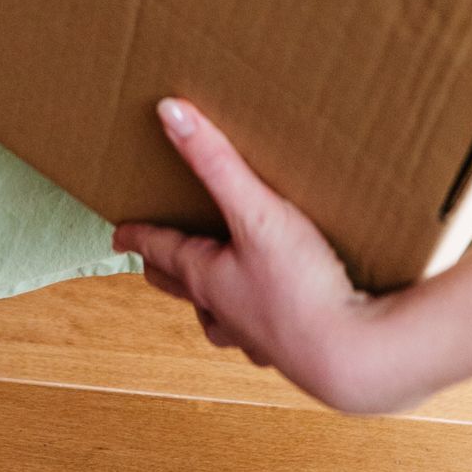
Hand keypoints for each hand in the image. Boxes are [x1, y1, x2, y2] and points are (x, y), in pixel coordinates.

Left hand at [113, 100, 394, 413]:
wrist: (352, 357)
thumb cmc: (302, 286)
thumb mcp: (258, 213)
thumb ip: (217, 163)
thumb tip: (171, 114)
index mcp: (207, 277)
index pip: (162, 250)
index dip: (139, 237)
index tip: (119, 235)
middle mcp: (223, 311)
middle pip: (182, 286)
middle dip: (164, 270)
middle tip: (151, 261)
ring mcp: (255, 337)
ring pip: (217, 319)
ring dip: (207, 303)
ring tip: (210, 292)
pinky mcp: (289, 352)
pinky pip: (259, 336)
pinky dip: (254, 324)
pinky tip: (270, 320)